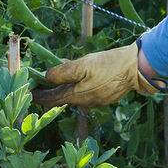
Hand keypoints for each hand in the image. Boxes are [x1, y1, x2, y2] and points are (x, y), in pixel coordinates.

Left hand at [32, 42, 167, 108]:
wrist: (138, 67)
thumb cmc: (111, 64)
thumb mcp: (83, 64)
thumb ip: (62, 72)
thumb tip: (47, 77)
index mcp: (77, 96)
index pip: (50, 100)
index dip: (38, 95)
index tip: (29, 90)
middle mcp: (86, 103)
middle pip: (63, 98)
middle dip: (52, 89)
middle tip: (45, 78)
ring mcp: (98, 101)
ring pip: (76, 95)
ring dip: (67, 86)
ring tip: (65, 72)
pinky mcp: (107, 96)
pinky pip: (88, 92)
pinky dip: (80, 85)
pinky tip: (84, 75)